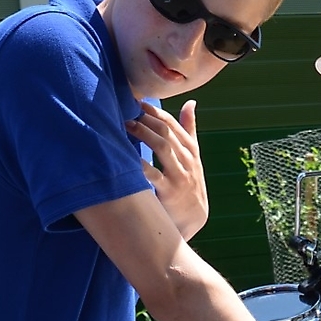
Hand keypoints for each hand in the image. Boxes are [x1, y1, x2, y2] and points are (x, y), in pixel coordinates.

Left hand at [126, 99, 208, 238]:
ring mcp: (180, 175)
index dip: (155, 112)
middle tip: (127, 112)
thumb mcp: (193, 156)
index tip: (138, 103)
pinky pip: (154, 174)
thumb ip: (190, 129)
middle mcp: (187, 160)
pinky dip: (141, 164)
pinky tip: (127, 155)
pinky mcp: (170, 192)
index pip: (173, 124)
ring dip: (143, 134)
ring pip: (163, 147)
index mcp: (191, 149)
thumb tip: (190, 102)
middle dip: (146, 120)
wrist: (194, 218)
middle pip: (167, 132)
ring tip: (126, 126)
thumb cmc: (189, 184)